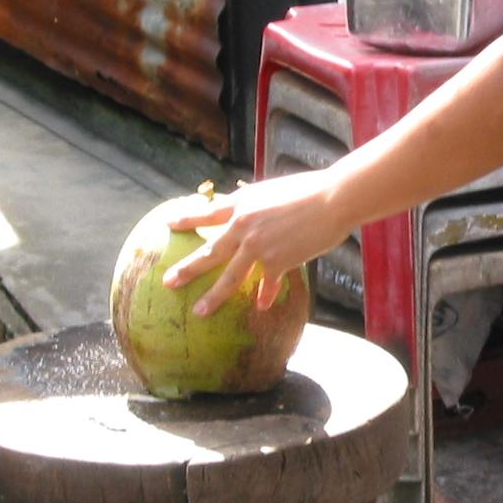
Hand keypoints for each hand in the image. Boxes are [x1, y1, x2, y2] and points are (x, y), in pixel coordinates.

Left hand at [161, 172, 351, 316]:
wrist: (333, 200)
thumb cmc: (310, 191)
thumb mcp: (273, 192)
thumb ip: (258, 207)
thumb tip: (250, 220)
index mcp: (242, 203)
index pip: (207, 212)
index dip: (187, 218)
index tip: (169, 223)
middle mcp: (244, 226)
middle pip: (209, 253)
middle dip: (187, 269)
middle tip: (169, 281)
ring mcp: (258, 246)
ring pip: (230, 277)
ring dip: (214, 297)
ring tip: (200, 311)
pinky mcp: (277, 262)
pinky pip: (266, 284)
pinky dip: (265, 295)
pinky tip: (261, 305)